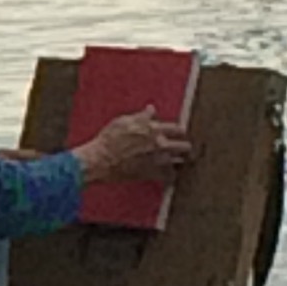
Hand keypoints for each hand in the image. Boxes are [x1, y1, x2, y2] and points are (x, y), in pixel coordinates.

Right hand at [76, 108, 192, 183]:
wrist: (101, 160)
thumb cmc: (109, 139)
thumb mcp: (123, 121)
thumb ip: (142, 116)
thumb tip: (152, 109)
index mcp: (153, 128)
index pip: (177, 128)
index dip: (179, 131)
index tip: (179, 134)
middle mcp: (160, 143)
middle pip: (185, 146)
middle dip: (184, 146)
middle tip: (182, 148)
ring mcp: (158, 160)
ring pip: (180, 161)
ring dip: (179, 160)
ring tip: (178, 161)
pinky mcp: (154, 174)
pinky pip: (170, 176)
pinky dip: (170, 175)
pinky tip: (167, 174)